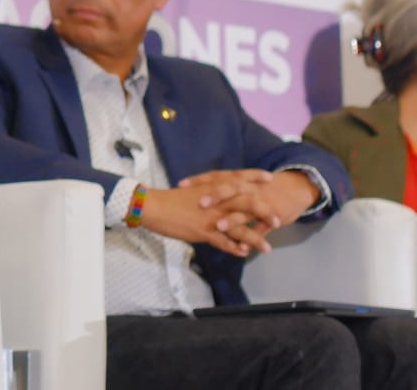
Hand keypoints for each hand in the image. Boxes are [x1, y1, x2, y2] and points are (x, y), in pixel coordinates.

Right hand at [138, 183, 273, 257]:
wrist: (153, 206)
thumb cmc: (172, 199)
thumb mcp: (194, 190)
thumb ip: (211, 192)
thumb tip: (223, 193)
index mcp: (212, 187)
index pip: (238, 179)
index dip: (254, 177)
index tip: (269, 178)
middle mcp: (215, 200)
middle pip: (247, 203)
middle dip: (264, 211)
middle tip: (277, 220)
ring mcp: (211, 216)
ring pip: (239, 227)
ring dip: (255, 238)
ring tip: (268, 248)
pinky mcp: (203, 231)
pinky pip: (224, 242)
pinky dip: (235, 248)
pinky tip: (244, 253)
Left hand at [180, 168, 317, 230]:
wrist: (294, 189)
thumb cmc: (262, 187)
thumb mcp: (242, 184)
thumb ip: (223, 188)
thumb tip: (197, 193)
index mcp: (239, 180)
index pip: (216, 176)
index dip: (199, 180)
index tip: (181, 184)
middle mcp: (249, 188)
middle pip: (231, 189)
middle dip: (216, 196)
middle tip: (200, 203)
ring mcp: (261, 202)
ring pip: (246, 210)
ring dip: (233, 219)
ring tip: (218, 227)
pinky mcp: (273, 217)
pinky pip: (262, 228)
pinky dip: (253, 237)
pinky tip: (243, 248)